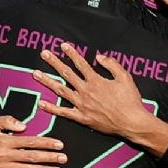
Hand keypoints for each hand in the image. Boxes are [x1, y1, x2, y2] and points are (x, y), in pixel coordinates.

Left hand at [33, 43, 151, 138]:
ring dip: (47, 81)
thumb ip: (112, 65)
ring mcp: (81, 105)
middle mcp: (86, 91)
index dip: (71, 53)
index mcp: (96, 81)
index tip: (63, 46)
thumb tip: (99, 57)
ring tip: (36, 74)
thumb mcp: (125, 77)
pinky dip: (51, 108)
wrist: (131, 122)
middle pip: (67, 74)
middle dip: (54, 62)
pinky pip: (63, 112)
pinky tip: (41, 103)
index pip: (80, 63)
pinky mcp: (81, 118)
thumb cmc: (130, 100)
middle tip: (44, 54)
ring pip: (61, 90)